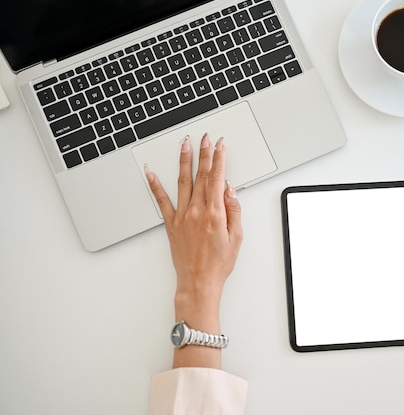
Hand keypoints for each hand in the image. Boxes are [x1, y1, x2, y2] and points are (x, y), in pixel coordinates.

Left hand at [144, 134, 242, 367]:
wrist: (199, 281)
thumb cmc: (219, 263)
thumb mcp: (236, 237)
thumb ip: (233, 210)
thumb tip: (229, 190)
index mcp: (215, 213)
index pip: (217, 178)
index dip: (219, 160)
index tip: (221, 146)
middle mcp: (197, 210)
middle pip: (201, 175)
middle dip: (204, 154)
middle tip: (205, 138)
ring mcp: (182, 216)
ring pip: (183, 182)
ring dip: (184, 161)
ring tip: (185, 145)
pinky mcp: (171, 223)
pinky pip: (162, 200)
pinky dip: (155, 185)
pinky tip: (150, 173)